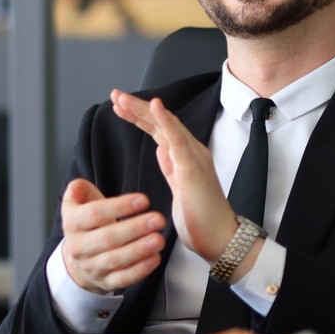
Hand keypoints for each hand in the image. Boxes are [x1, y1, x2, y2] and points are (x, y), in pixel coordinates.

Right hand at [57, 177, 167, 293]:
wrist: (79, 257)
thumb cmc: (87, 224)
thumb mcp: (78, 202)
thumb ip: (78, 189)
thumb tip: (77, 186)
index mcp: (72, 224)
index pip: (94, 214)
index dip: (120, 207)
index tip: (143, 200)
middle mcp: (79, 247)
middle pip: (107, 238)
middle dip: (135, 228)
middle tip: (157, 219)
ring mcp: (92, 267)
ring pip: (115, 260)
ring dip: (139, 250)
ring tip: (159, 239)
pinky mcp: (105, 282)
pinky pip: (123, 278)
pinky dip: (140, 270)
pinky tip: (154, 258)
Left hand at [109, 90, 240, 267]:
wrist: (219, 238)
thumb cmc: (200, 217)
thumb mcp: (179, 187)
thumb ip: (171, 167)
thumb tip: (161, 150)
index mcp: (184, 157)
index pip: (158, 130)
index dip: (139, 116)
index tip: (119, 107)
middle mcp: (189, 151)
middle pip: (160, 122)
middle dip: (136, 108)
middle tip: (115, 95)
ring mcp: (192, 156)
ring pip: (166, 124)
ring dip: (143, 109)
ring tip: (123, 98)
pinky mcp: (193, 166)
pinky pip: (177, 138)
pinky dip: (166, 120)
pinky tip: (154, 106)